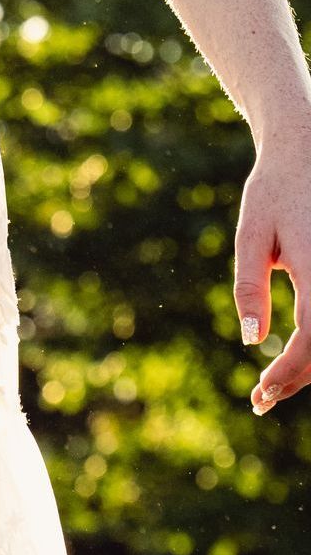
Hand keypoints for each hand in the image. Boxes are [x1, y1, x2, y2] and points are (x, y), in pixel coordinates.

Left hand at [232, 140, 309, 412]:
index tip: (261, 390)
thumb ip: (250, 285)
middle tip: (262, 400)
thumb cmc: (274, 192)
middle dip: (299, 378)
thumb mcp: (253, 233)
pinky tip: (295, 357)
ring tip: (274, 384)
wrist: (307, 155)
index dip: (289, 371)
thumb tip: (251, 340)